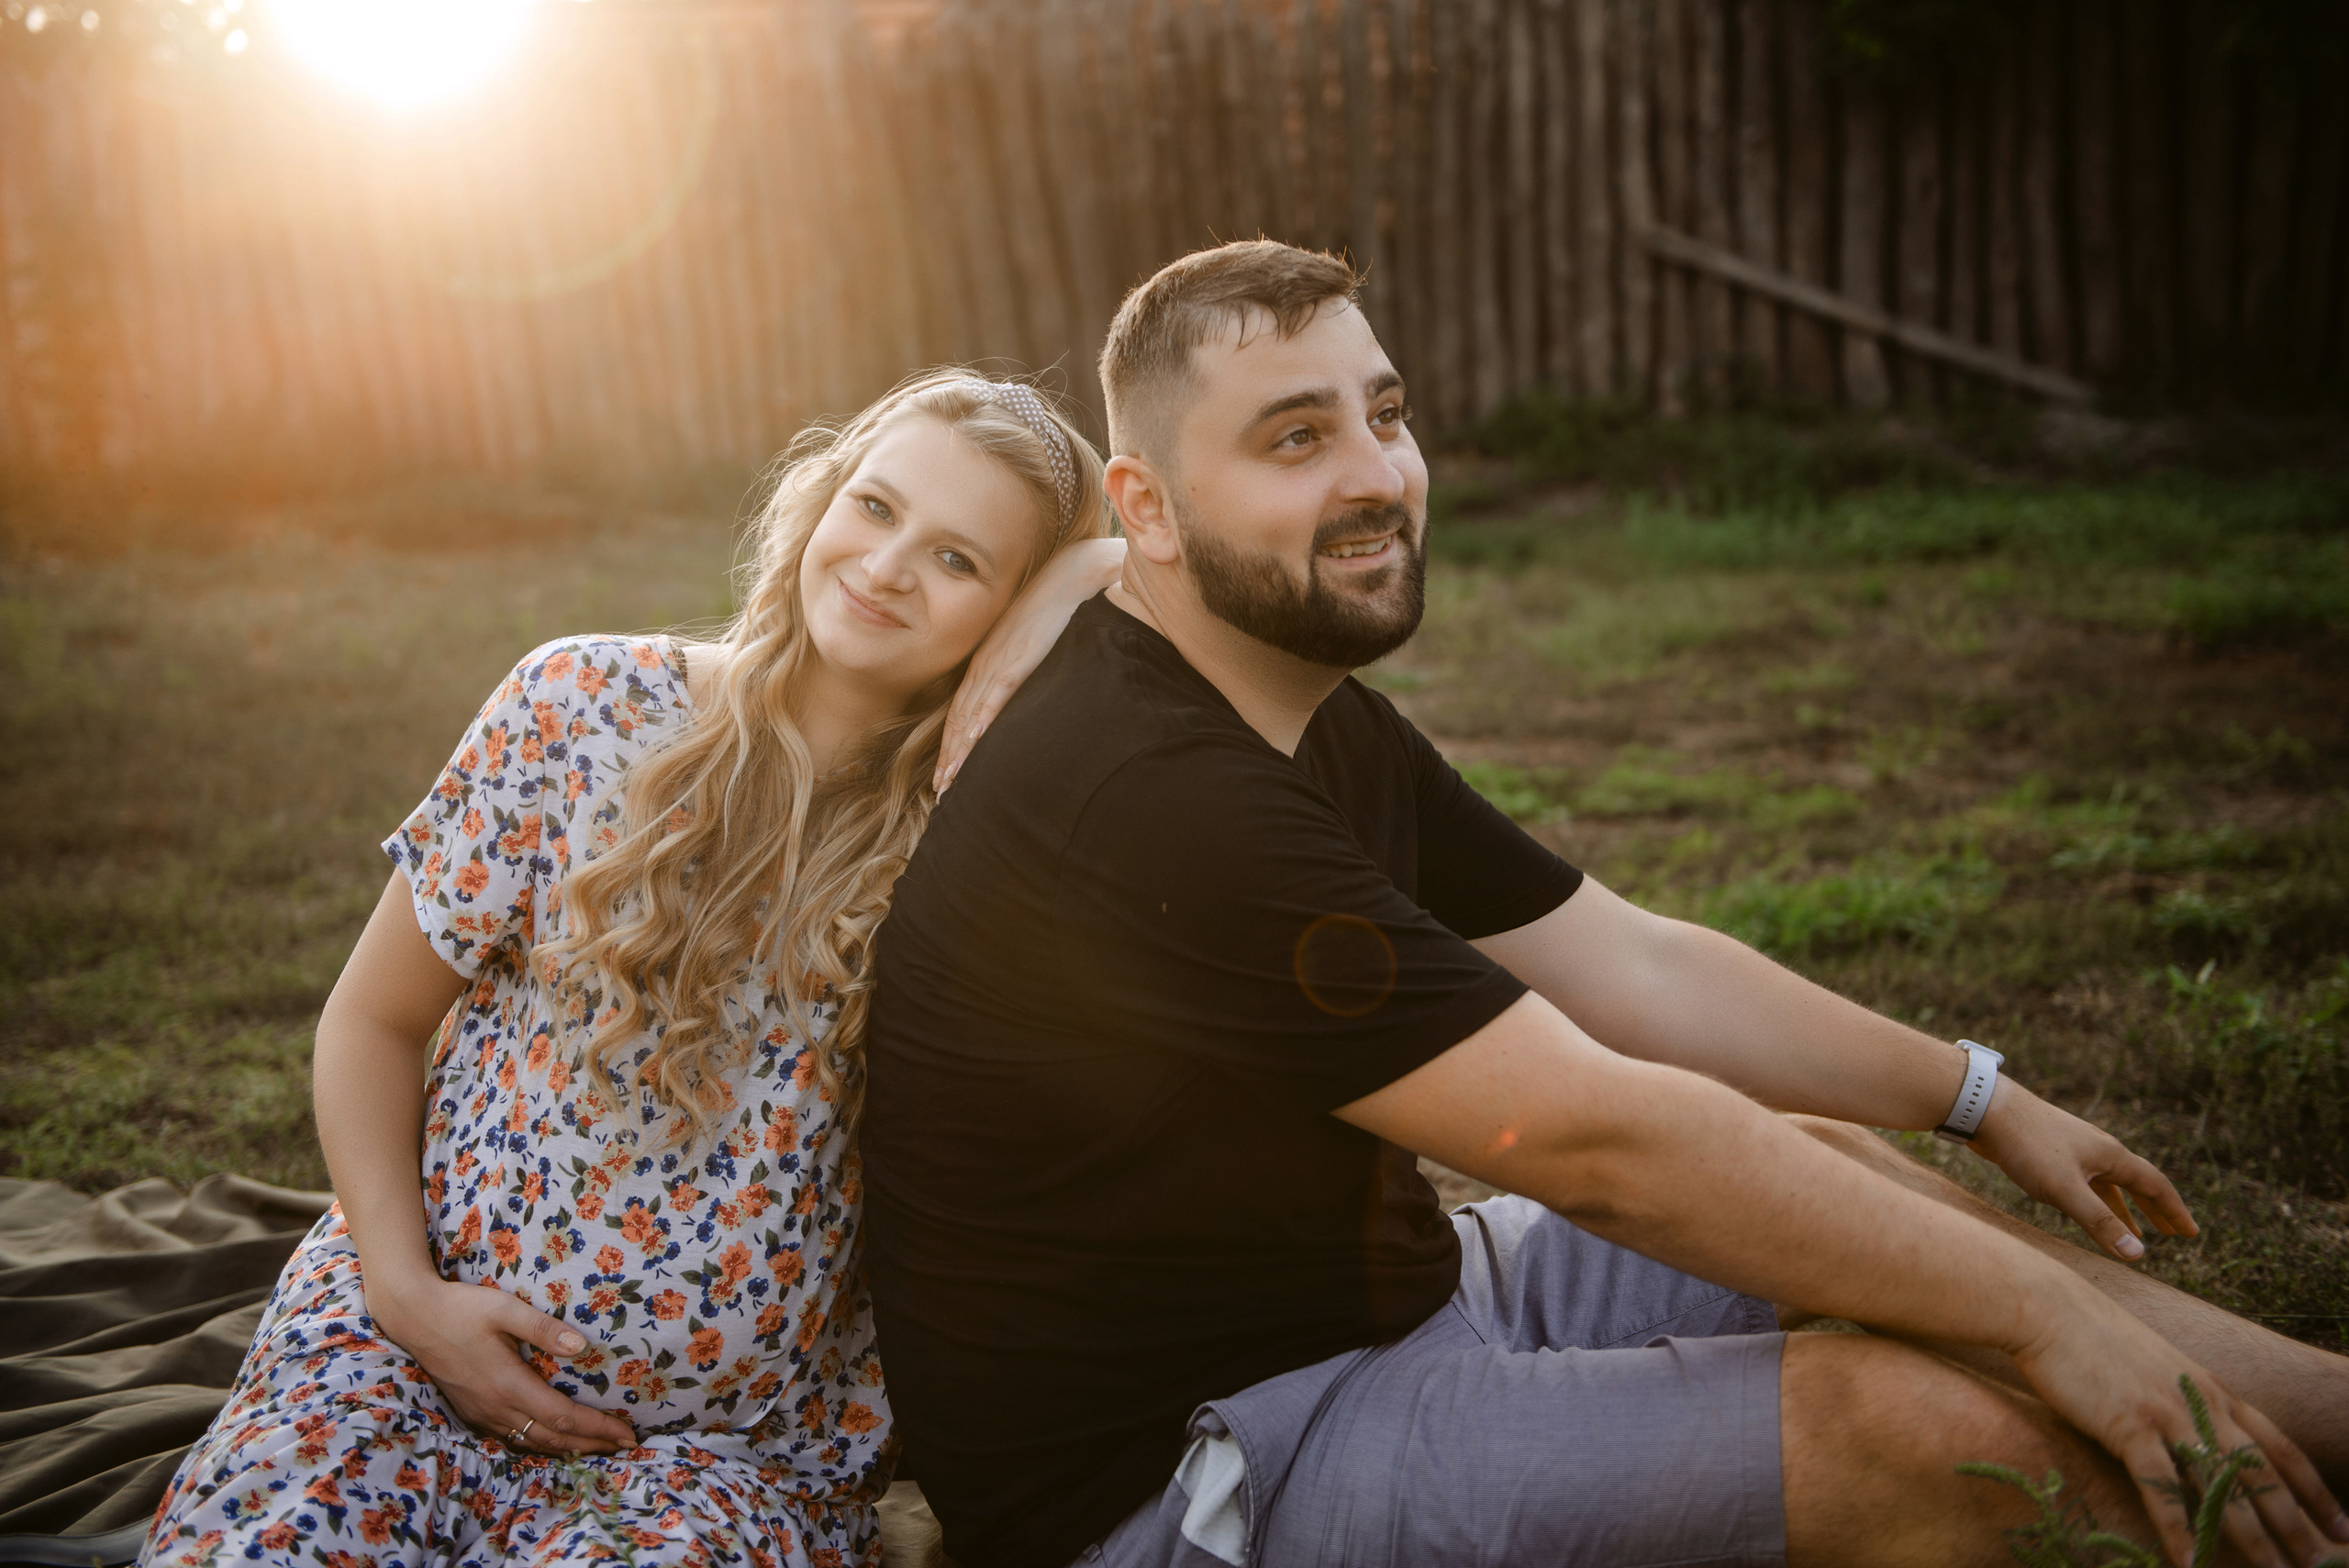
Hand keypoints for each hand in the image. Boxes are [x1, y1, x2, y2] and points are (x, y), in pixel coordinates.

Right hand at [368, 1270, 636, 1454]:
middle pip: (553, 1438)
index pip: (564, 1418)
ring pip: (532, 1443)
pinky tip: (554, 1441)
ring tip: (599, 1448)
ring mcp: (482, 1413)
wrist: (414, 1317)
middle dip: (592, 1444)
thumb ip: (544, 1329)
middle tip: (626, 1446)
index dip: (598, 1428)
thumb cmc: (462, 1308)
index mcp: (509, 1385)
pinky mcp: (472, 1412)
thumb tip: (583, 1347)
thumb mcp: (505, 1309)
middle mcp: (497, 1407)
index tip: (627, 1433)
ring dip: (568, 1449)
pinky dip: (541, 1445)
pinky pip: (513, 1438)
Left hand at [933, 537, 1125, 793]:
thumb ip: (1023, 671)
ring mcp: (1002, 661)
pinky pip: (999, 691)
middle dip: (950, 758)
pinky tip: (975, 738)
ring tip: (950, 781)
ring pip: (973, 713)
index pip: (962, 711)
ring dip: (960, 749)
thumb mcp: (1031, 645)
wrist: (1072, 575)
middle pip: (960, 719)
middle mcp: (987, 665)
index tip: (945, 776)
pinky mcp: (1021, 656)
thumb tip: (1024, 697)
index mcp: (988, 663)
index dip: (952, 746)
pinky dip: (985, 716)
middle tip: (940, 791)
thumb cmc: (1055, 610)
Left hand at [1969, 1082, 2197, 1261]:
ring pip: (2109, 1184)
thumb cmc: (2027, 1145)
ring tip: (2137, 1234)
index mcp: (2111, 1155)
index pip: (2155, 1185)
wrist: (1986, 1108)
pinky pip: (2085, 1181)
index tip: (2191, 1233)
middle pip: (2137, 1183)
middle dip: (2156, 1211)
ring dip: (2125, 1210)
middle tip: (2175, 1234)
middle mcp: (2098, 1149)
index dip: (2174, 1211)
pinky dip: (2096, 1200)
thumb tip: (2138, 1254)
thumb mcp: (2065, 1189)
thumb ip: (2100, 1222)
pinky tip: (2087, 1210)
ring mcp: (2074, 1149)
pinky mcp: (2051, 1152)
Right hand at [2010, 1289, 2348, 1567]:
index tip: (2341, 1523)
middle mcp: (2202, 1402)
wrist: (2047, 1306)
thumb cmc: (2090, 1334)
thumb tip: (2191, 1433)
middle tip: (2322, 1564)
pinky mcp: (2130, 1425)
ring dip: (2254, 1538)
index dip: (2312, 1488)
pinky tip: (2190, 1566)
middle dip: (2297, 1524)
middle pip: (2262, 1474)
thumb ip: (2180, 1400)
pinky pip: (2163, 1490)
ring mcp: (2169, 1414)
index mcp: (2210, 1389)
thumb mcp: (2153, 1366)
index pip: (2279, 1446)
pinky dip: (2180, 1532)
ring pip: (2225, 1487)